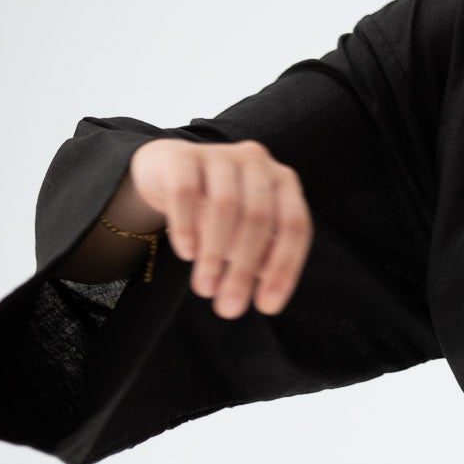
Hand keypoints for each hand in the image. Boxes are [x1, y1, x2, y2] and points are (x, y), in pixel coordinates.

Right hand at [128, 137, 313, 318]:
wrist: (168, 173)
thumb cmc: (217, 211)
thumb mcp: (245, 235)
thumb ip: (260, 260)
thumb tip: (268, 300)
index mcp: (283, 181)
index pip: (295, 226)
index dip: (284, 269)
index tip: (268, 308)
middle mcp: (257, 162)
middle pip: (259, 218)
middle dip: (244, 270)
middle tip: (228, 309)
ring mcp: (220, 154)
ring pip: (225, 205)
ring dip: (216, 254)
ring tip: (205, 289)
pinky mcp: (182, 156)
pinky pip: (186, 191)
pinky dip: (187, 225)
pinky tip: (187, 254)